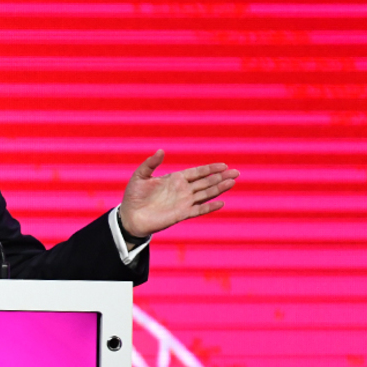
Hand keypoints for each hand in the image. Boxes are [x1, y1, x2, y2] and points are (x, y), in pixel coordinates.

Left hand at [119, 150, 238, 239]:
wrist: (130, 216)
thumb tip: (161, 150)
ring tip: (232, 182)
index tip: (224, 165)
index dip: (210, 169)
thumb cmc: (134, 196)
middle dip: (220, 177)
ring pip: (206, 194)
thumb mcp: (140, 176)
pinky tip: (221, 202)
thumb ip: (150, 164)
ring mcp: (184, 202)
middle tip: (236, 172)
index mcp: (175, 179)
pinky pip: (198, 210)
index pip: (197, 172)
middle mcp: (183, 190)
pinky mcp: (181, 214)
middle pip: (206, 182)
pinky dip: (209, 207)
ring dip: (219, 189)